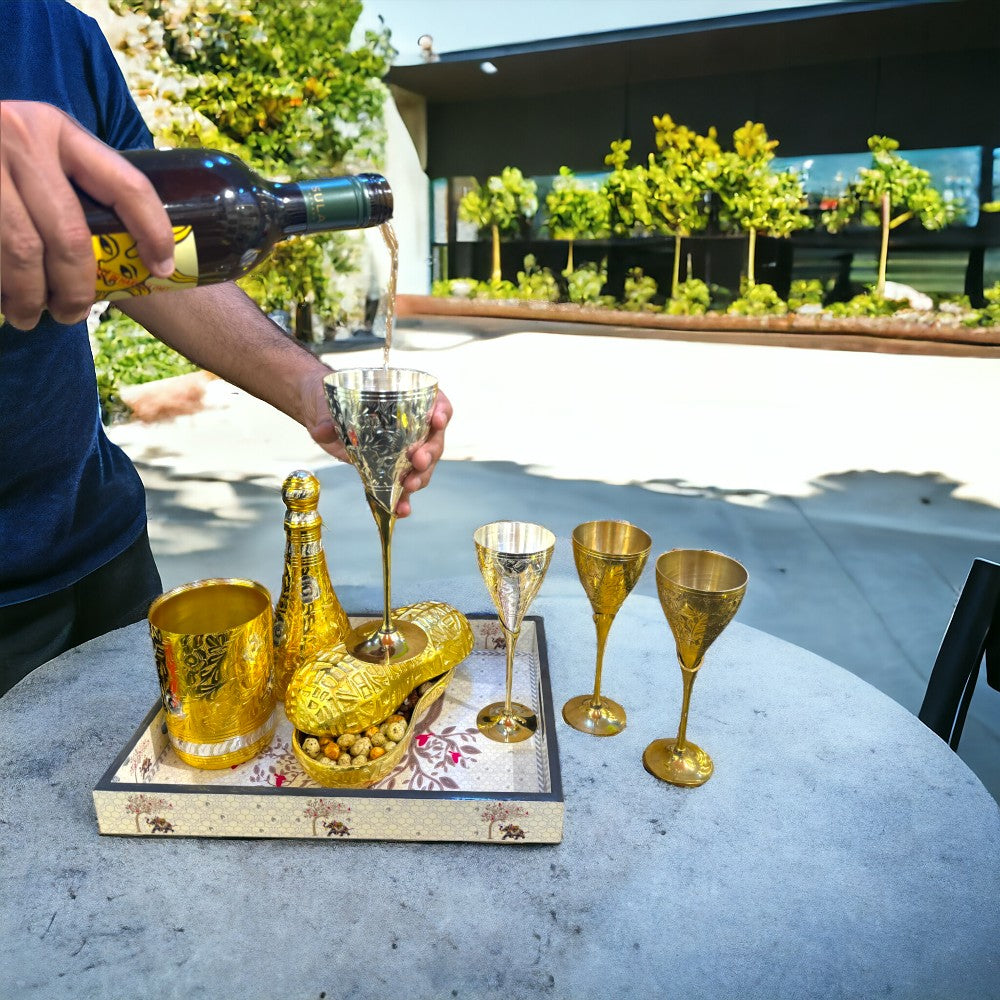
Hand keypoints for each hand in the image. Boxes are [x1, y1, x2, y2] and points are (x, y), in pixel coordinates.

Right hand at [0, 101, 175, 329]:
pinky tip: (2, 297)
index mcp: (57, 129)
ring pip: (23, 251)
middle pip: (70, 236)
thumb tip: (130, 249)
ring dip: (31, 296)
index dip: (153, 233)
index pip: (126, 185)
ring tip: (30, 315)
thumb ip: (72, 178)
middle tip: (71, 313)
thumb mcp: (35, 143)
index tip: (162, 270)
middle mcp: (22, 139)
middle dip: (76, 288)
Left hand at [305, 371, 452, 518]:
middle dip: (430, 452)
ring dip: (420, 477)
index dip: (442, 411)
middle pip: (433, 439)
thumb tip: (324, 429)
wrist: (325, 420)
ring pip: (424, 466)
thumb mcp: (329, 405)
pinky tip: (401, 510)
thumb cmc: (334, 403)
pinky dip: (405, 500)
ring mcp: (404, 451)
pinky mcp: (392, 472)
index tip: (438, 419)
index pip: (436, 402)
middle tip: (418, 461)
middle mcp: (412, 427)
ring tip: (409, 487)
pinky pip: (404, 487)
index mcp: (406, 401)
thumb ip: (328, 417)